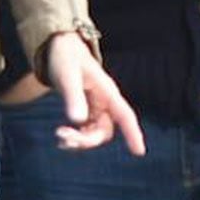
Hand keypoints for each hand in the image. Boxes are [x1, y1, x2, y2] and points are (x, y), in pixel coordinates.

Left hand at [43, 32, 145, 155]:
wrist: (59, 48)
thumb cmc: (65, 58)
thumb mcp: (67, 76)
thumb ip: (73, 97)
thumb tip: (77, 120)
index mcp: (107, 90)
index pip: (124, 114)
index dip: (133, 133)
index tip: (139, 152)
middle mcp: (106, 100)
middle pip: (106, 130)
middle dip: (87, 140)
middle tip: (61, 136)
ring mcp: (97, 106)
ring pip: (96, 133)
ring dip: (80, 140)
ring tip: (60, 137)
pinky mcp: (88, 109)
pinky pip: (87, 131)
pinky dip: (77, 137)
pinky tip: (63, 138)